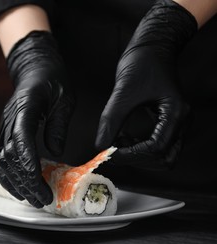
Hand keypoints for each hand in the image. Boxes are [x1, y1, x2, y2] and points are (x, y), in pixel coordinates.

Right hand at [0, 31, 74, 207]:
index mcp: (25, 107)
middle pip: (10, 156)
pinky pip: (0, 157)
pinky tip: (18, 186)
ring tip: (30, 198)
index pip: (21, 139)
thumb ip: (59, 124)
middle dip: (25, 181)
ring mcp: (4, 126)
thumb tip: (55, 152)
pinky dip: (7, 175)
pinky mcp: (5, 132)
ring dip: (14, 182)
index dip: (27, 162)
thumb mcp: (64, 97)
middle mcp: (9, 120)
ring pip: (0, 160)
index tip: (37, 181)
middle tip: (42, 198)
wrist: (34, 66)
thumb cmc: (52, 78)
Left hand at [95, 0, 196, 169]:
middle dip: (138, 159)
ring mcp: (176, 122)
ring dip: (140, 155)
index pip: (156, 148)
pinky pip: (158, 145)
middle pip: (164, 158)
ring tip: (119, 142)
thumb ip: (111, 120)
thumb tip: (100, 145)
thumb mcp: (123, 91)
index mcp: (175, 113)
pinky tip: (124, 138)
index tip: (111, 152)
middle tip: (116, 150)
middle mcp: (181, 121)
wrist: (152, 46)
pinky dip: (140, 148)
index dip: (131, 155)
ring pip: (163, 155)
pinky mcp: (167, 121)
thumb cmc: (142, 62)